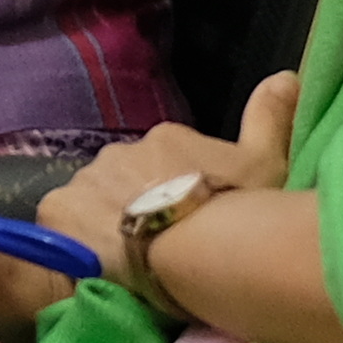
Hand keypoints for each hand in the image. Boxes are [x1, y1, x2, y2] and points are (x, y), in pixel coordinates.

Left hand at [32, 78, 297, 312]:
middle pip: (126, 183)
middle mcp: (118, 152)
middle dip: (138, 207)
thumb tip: (285, 74)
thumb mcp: (267, 166)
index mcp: (163, 140)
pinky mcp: (57, 211)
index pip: (165, 165)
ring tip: (132, 264)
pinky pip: (64, 228)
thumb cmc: (235, 209)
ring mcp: (84, 180)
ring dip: (106, 226)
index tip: (189, 222)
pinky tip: (99, 268)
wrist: (191, 246)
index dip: (176, 195)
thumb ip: (269, 119)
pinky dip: (76, 245)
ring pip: (93, 203)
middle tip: (162, 246)